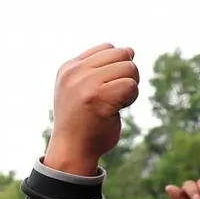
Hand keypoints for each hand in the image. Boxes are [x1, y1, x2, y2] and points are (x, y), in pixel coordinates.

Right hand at [43, 44, 139, 175]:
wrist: (71, 150)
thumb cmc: (82, 121)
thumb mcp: (80, 88)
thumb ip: (98, 69)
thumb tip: (131, 50)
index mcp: (68, 68)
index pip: (108, 48)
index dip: (116, 67)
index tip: (104, 88)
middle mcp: (74, 73)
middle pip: (122, 55)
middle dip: (126, 74)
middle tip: (114, 95)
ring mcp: (85, 84)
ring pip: (130, 68)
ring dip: (130, 87)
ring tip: (114, 103)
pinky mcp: (98, 97)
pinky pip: (131, 86)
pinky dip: (131, 99)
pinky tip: (118, 109)